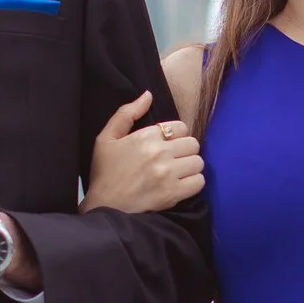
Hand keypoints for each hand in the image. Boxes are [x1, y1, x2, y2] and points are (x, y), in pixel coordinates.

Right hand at [83, 91, 203, 214]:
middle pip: (193, 144)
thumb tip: (148, 95)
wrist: (104, 207)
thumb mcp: (106, 138)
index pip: (181, 127)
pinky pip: (199, 182)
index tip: (167, 146)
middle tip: (174, 160)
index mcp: (145, 136)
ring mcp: (168, 174)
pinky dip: (193, 183)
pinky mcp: (173, 193)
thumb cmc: (105, 172)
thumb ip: (127, 113)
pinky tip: (181, 185)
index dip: (176, 136)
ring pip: (198, 162)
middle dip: (185, 151)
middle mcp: (159, 153)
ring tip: (178, 173)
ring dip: (190, 167)